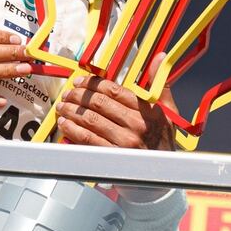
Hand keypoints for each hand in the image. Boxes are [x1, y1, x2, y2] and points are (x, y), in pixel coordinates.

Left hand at [55, 65, 178, 202]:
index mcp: (149, 111)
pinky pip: (86, 139)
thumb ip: (159, 84)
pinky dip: (71, 130)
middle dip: (78, 96)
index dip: (93, 83)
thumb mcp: (168, 112)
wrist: (162, 174)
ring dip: (71, 111)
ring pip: (89, 120)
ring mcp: (124, 143)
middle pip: (98, 104)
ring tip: (62, 106)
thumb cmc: (162, 140)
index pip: (115, 90)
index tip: (80, 81)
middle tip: (68, 93)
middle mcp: (137, 126)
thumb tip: (159, 57)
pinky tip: (64, 124)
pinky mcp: (113, 157)